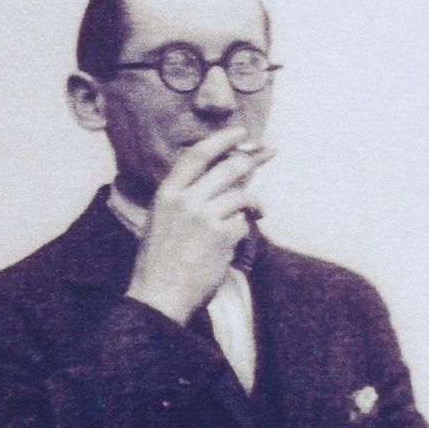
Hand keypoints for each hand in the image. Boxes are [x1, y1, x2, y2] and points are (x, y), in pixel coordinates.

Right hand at [126, 127, 275, 324]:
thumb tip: (227, 178)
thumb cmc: (163, 261)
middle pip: (228, 168)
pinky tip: (234, 242)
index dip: (221, 140)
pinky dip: (244, 231)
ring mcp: (203, 217)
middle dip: (252, 160)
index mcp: (167, 194)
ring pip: (242, 196)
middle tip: (269, 153)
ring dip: (255, 204)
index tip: (242, 133)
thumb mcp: (165, 221)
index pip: (196, 155)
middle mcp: (184, 200)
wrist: (159, 295)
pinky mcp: (220, 236)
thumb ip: (189, 198)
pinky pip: (244, 223)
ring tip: (258, 211)